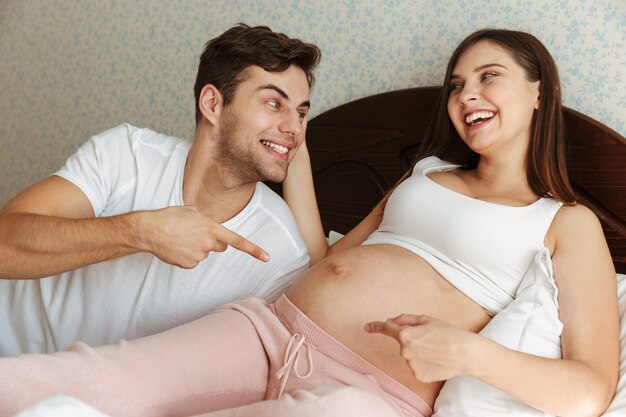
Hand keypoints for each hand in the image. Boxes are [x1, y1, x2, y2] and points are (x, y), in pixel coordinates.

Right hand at [137, 206, 268, 267]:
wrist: (149, 230)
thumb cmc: (169, 217)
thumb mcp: (191, 211)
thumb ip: (206, 219)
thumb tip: (210, 226)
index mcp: (211, 228)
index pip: (237, 241)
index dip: (254, 250)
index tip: (267, 258)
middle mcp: (208, 243)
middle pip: (221, 246)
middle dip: (214, 241)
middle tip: (196, 234)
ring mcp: (199, 255)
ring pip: (205, 253)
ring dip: (197, 247)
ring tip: (181, 238)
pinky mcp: (189, 264)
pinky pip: (194, 260)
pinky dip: (187, 255)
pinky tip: (177, 247)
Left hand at [364, 314, 479, 382]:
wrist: (465, 353)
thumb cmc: (447, 332)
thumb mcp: (426, 319)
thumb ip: (405, 319)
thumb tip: (390, 321)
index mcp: (405, 334)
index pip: (386, 329)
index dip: (375, 326)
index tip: (366, 327)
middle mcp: (404, 351)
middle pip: (403, 343)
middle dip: (413, 340)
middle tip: (432, 339)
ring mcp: (411, 365)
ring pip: (410, 356)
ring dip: (420, 353)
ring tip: (437, 350)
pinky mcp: (418, 376)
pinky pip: (417, 367)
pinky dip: (425, 364)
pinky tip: (437, 361)